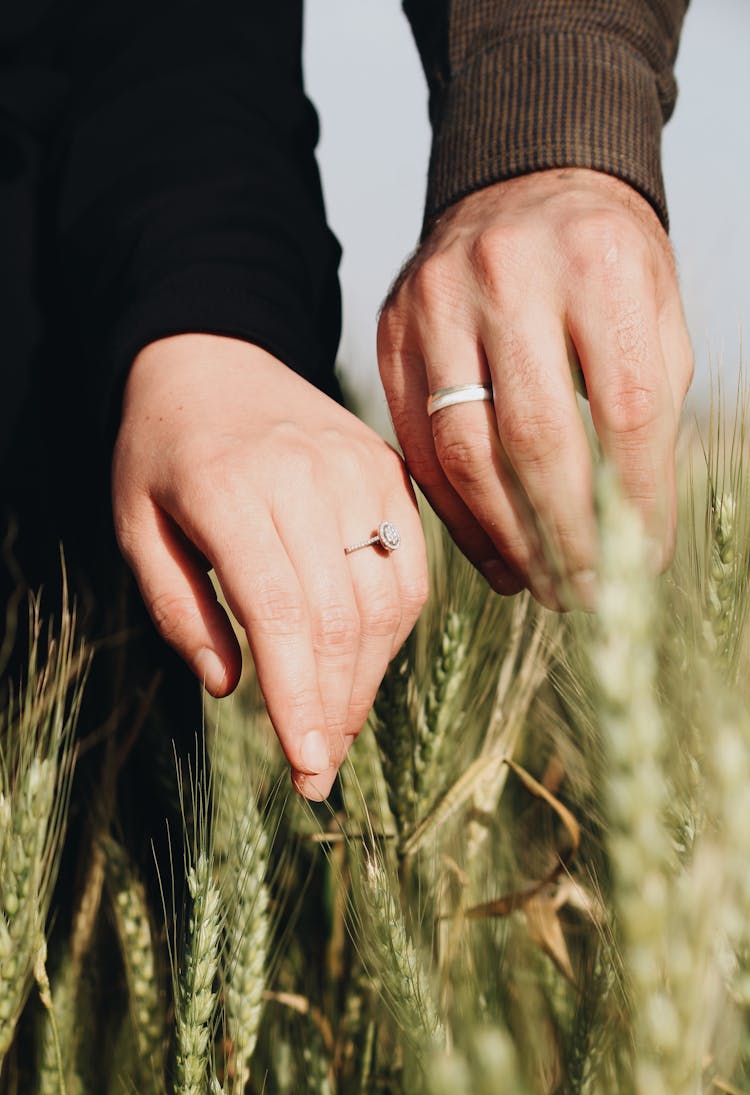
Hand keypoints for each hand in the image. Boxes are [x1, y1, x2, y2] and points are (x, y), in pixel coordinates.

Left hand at [112, 335, 427, 798]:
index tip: (306, 769)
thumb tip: (231, 687)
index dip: (298, 700)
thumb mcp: (136, 525)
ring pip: (387, 602)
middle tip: (318, 774)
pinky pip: (411, 569)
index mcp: (230, 487)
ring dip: (366, 681)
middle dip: (334, 709)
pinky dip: (393, 631)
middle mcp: (307, 476)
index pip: (281, 614)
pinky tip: (362, 666)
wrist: (216, 360)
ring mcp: (360, 468)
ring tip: (335, 729)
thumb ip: (176, 606)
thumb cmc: (164, 451)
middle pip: (341, 618)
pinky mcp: (391, 470)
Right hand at [377, 169, 693, 607]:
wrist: (520, 187)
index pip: (623, 409)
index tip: (646, 562)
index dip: (639, 501)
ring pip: (466, 453)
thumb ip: (650, 407)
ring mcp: (437, 303)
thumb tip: (633, 529)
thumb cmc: (602, 265)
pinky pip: (419, 447)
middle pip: (537, 440)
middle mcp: (509, 274)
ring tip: (542, 586)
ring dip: (509, 538)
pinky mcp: (392, 333)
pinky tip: (494, 555)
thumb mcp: (653, 310)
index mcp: (598, 262)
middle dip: (567, 536)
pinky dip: (457, 516)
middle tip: (586, 595)